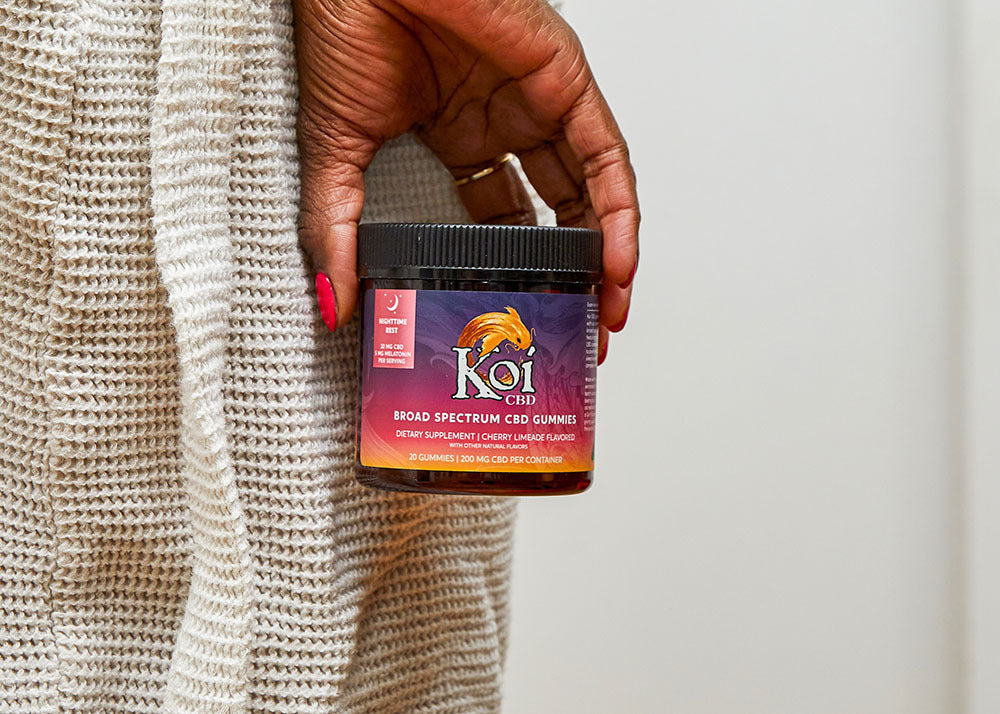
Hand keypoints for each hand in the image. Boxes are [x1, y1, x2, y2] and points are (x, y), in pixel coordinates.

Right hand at [294, 0, 638, 362]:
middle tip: (577, 330)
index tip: (519, 318)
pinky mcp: (564, 82)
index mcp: (456, 140)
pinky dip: (618, 212)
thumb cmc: (344, 28)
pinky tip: (616, 266)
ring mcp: (537, 104)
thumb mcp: (336, 154)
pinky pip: (606, 157)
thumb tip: (337, 303)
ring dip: (606, 256)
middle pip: (556, 213)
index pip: (502, 220)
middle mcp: (505, 124)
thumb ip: (337, 229)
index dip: (515, 272)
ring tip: (604, 314)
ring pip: (590, 191)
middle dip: (570, 275)